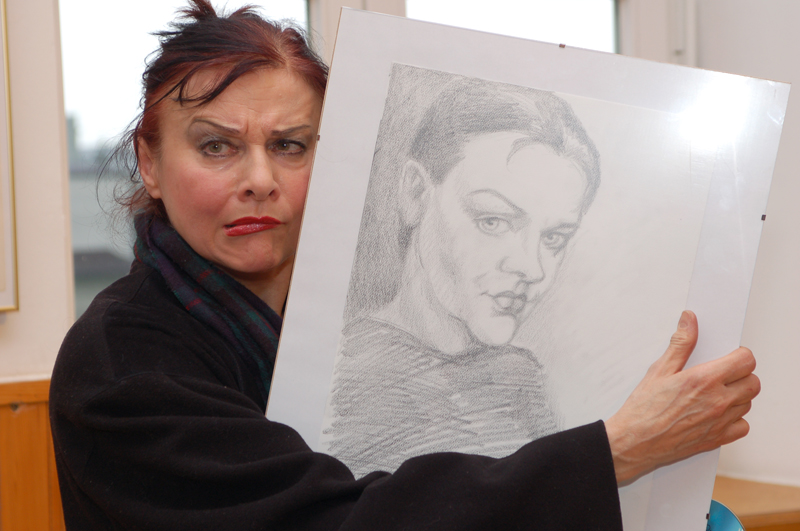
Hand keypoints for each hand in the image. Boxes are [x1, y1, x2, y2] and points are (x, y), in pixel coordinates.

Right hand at [605, 310, 759, 484]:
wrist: (635, 442)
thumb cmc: (643, 408)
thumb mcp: (659, 370)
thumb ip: (680, 343)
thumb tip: (690, 320)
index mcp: (704, 380)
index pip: (746, 361)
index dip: (739, 355)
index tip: (728, 356)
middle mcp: (717, 401)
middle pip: (753, 382)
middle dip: (741, 375)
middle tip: (722, 374)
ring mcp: (720, 422)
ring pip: (748, 403)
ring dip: (737, 396)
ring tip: (714, 393)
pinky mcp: (718, 439)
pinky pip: (742, 426)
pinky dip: (734, 419)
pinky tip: (716, 413)